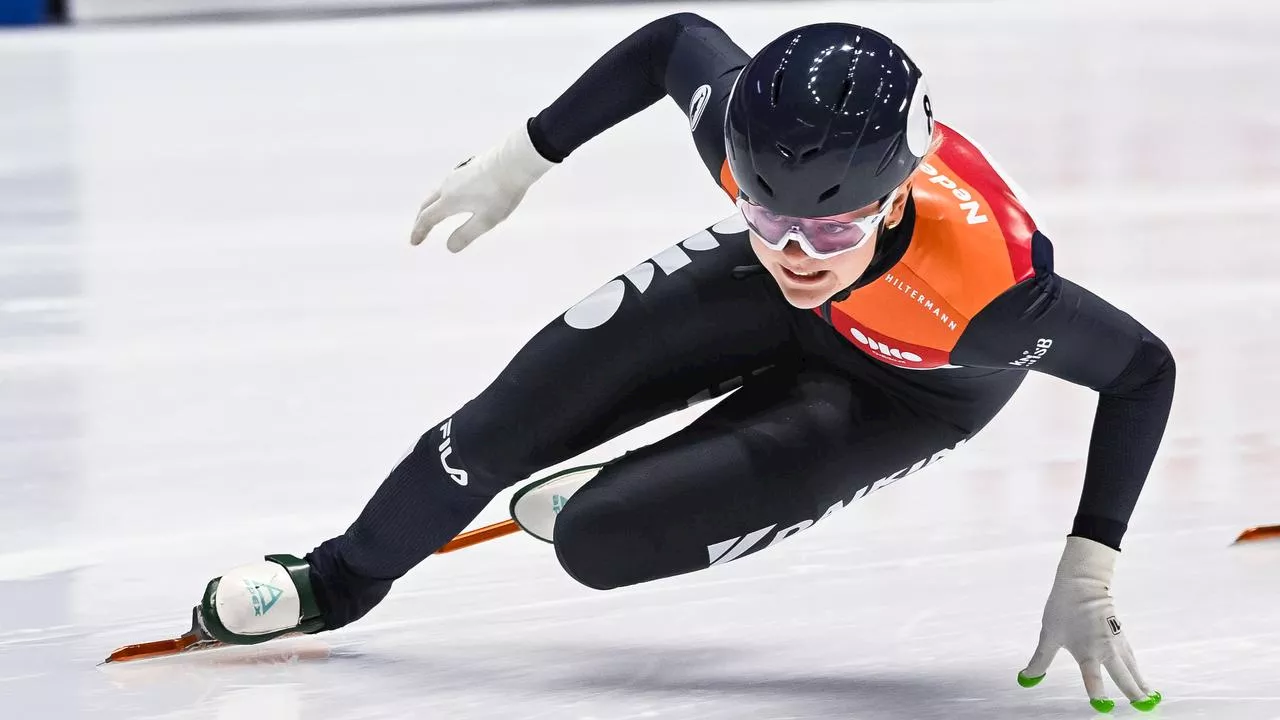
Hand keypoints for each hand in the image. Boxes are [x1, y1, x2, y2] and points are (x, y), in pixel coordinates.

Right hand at [410, 122, 555, 251]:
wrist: (515, 160)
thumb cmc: (501, 193)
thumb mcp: (486, 220)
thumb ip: (466, 234)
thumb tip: (449, 247)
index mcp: (450, 200)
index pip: (428, 218)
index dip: (419, 231)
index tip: (414, 242)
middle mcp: (448, 185)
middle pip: (427, 204)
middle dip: (421, 219)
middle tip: (419, 231)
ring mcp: (457, 174)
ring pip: (437, 192)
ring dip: (430, 206)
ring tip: (433, 215)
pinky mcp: (467, 168)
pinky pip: (447, 185)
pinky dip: (442, 197)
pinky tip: (454, 198)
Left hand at [1017, 536, 1161, 713]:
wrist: (1082, 583)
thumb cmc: (1063, 608)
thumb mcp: (1049, 635)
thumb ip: (1040, 660)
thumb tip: (1026, 677)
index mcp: (1087, 652)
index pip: (1093, 679)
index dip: (1097, 694)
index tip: (1103, 708)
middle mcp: (1105, 649)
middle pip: (1123, 676)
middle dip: (1134, 693)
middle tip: (1145, 707)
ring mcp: (1116, 641)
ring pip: (1131, 666)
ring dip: (1140, 681)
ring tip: (1150, 696)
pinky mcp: (1120, 634)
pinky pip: (1131, 656)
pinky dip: (1137, 668)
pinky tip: (1139, 674)